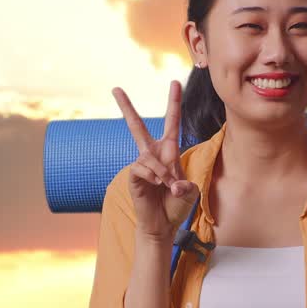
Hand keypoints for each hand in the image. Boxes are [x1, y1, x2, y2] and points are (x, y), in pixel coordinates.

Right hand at [114, 80, 199, 241]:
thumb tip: (171, 182)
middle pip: (136, 126)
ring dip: (162, 172)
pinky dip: (153, 176)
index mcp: (169, 151)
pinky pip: (141, 168)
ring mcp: (141, 165)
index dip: (173, 102)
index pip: (172, 122)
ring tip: (168, 187)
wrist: (163, 225)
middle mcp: (153, 154)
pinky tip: (157, 186)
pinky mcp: (133, 176)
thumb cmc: (177, 206)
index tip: (174, 82)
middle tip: (115, 88)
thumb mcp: (191, 193)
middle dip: (126, 107)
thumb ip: (186, 185)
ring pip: (148, 158)